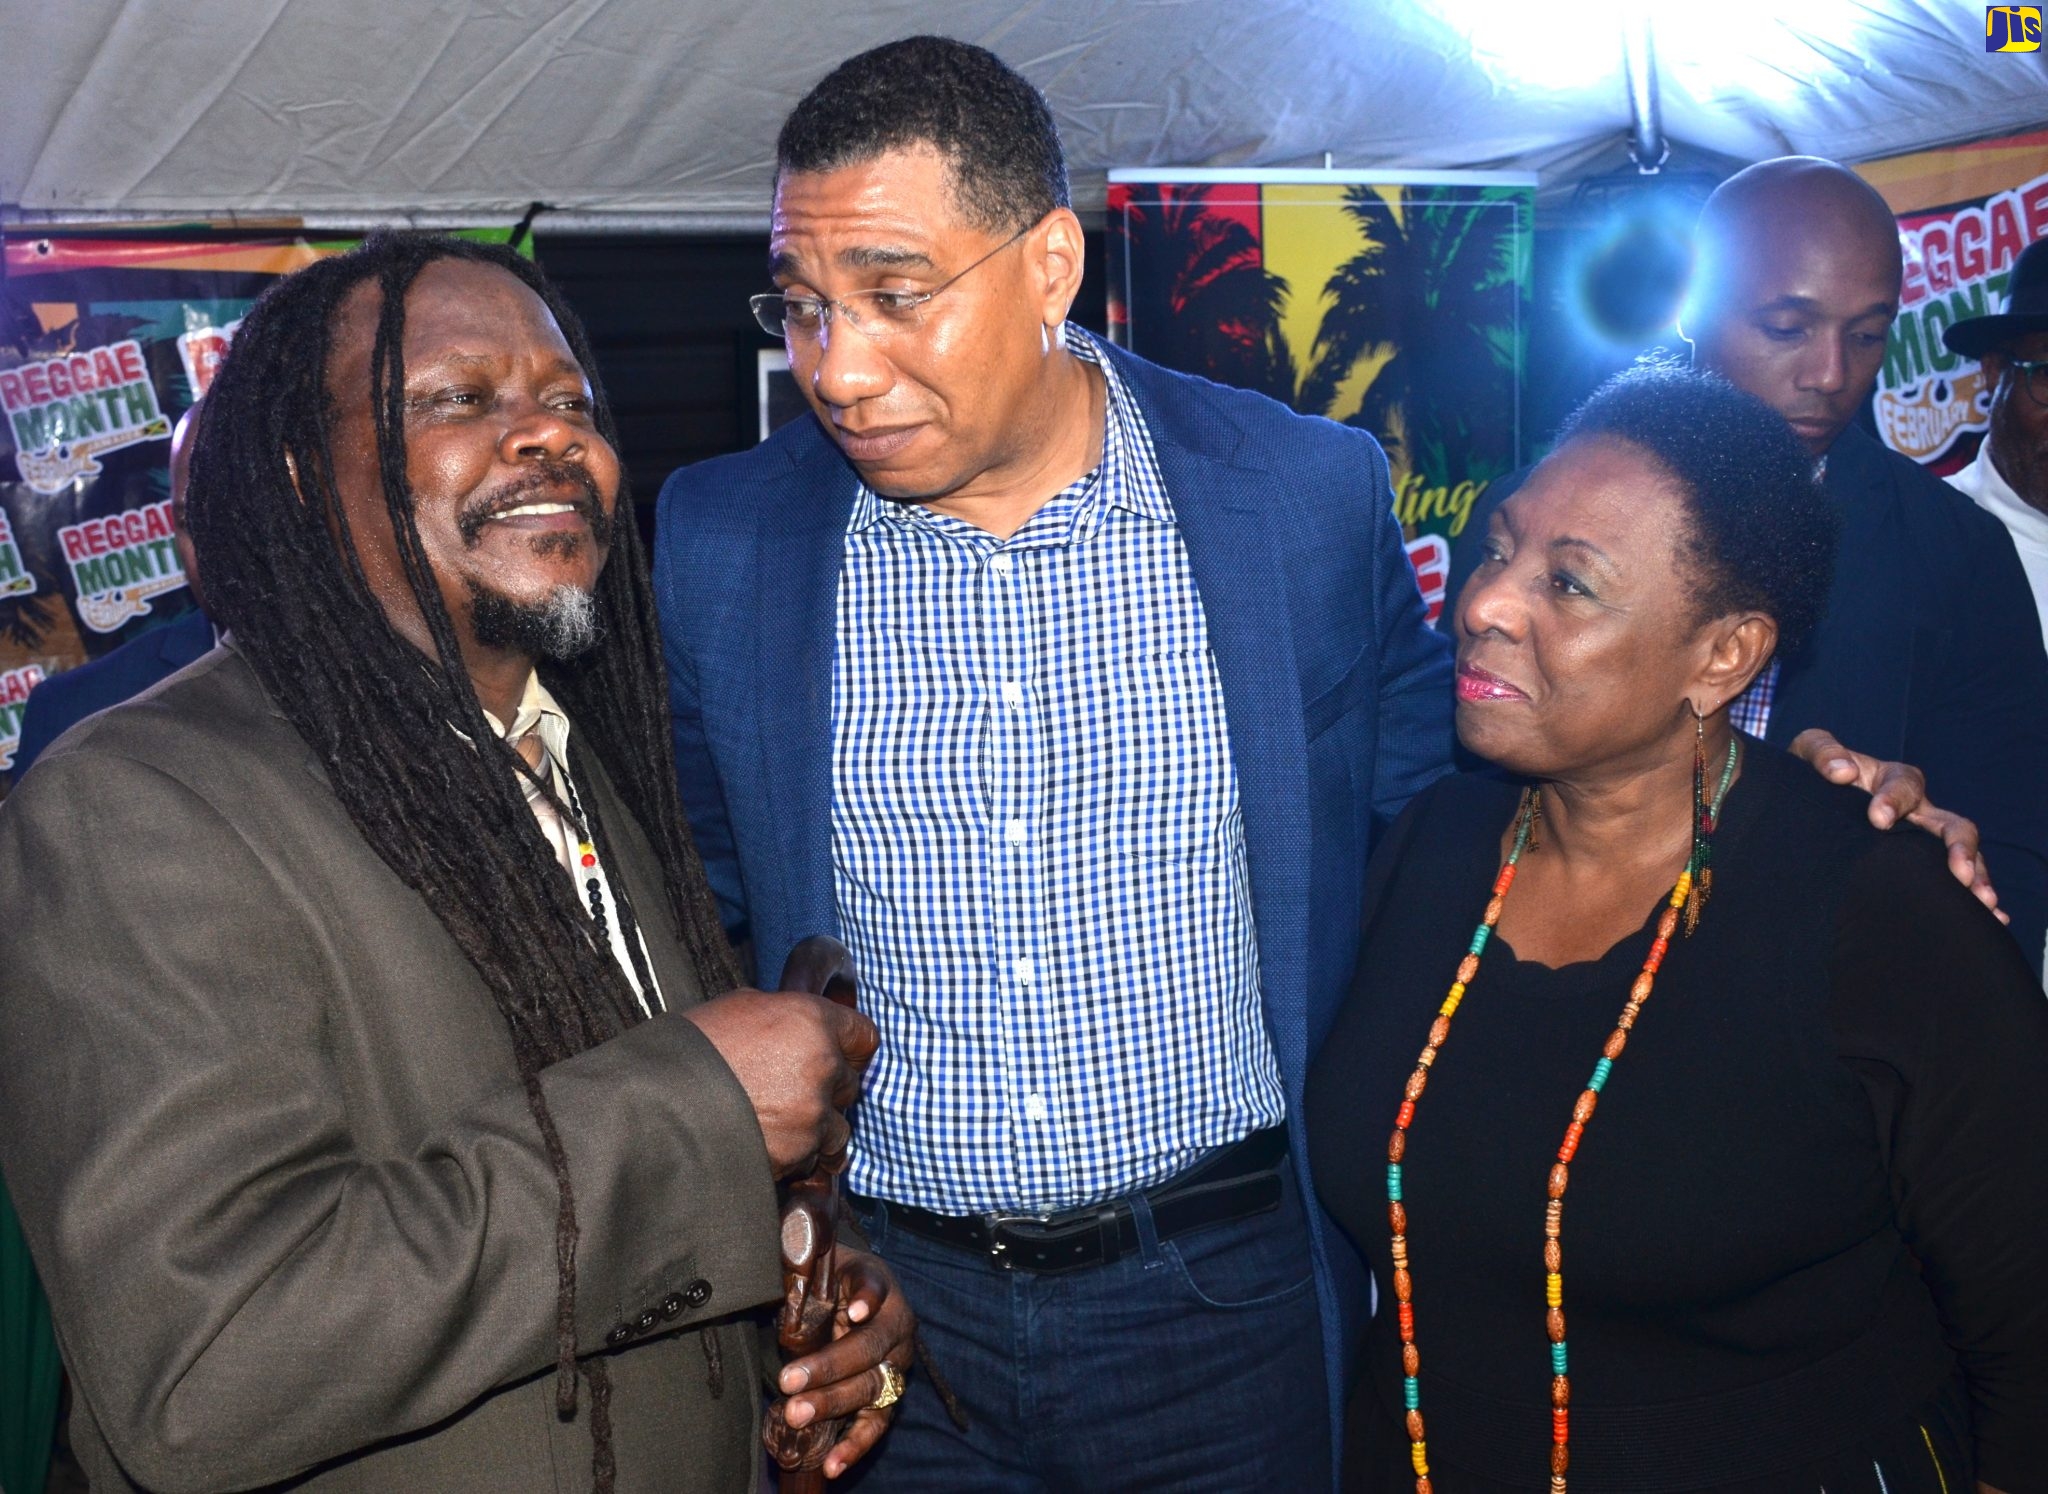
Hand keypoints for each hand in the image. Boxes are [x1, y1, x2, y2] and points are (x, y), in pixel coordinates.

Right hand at [682, 989, 877, 1175]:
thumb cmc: (688, 1051)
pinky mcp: (799, 1154)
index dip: (850, 1050)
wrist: (654, 1106)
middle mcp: (821, 1064)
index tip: (839, 1059)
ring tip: (773, 1126)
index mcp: (809, 1019)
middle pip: (850, 1084)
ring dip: (815, 1130)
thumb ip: (784, 1018)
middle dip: (828, 1091)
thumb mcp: (738, 1009)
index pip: (864, 1037)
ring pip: (838, 1129)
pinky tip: (764, 1145)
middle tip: (789, 1094)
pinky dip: (796, 1158)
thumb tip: (799, 1028)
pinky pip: (814, 1160)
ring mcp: (813, 1113)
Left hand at [776, 1246, 915, 1477]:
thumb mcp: (817, 1260)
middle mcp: (898, 1323)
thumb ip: (798, 1256)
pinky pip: (877, 1424)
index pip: (876, 1287)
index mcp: (879, 1282)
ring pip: (873, 1387)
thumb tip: (772, 1246)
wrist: (853, 1298)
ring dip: (835, 1404)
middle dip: (828, 1367)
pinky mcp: (889, 1396)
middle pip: (869, 1347)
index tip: (851, 1311)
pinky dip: (856, 1445)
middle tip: (790, 1382)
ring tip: (796, 1415)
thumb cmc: (828, 1278)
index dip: (867, 1298)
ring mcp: (898, 1363)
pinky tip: (833, 1465)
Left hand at [1789, 729, 2005, 921]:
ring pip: (1960, 855)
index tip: (1878, 819)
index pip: (1905, 784)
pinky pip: (1950, 880)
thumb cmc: (1809, 777)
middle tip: (1959, 872)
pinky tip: (1991, 917)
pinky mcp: (1914, 866)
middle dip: (1958, 847)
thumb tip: (1843, 773)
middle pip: (1951, 824)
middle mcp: (1915, 810)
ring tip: (1982, 901)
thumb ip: (1822, 753)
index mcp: (1890, 780)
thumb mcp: (1808, 754)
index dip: (1895, 800)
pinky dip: (1972, 895)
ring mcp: (1920, 840)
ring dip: (1975, 875)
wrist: (1801, 808)